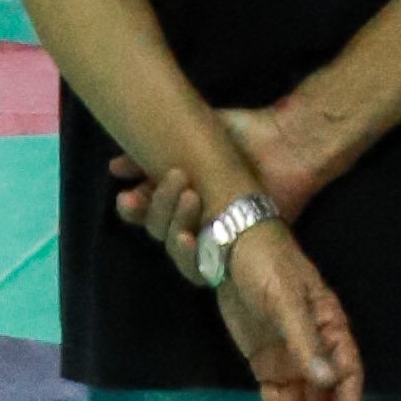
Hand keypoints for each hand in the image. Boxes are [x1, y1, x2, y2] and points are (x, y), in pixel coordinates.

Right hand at [113, 96, 324, 280]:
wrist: (286, 144)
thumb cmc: (244, 135)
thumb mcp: (195, 132)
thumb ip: (155, 147)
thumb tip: (114, 166)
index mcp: (184, 192)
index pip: (149, 210)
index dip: (136, 208)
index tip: (126, 197)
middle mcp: (195, 218)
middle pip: (158, 229)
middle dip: (155, 210)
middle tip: (167, 184)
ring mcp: (213, 237)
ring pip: (176, 249)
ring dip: (173, 226)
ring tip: (189, 196)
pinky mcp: (233, 253)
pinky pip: (202, 268)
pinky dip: (191, 255)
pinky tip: (188, 238)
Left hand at [218, 216, 359, 400]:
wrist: (230, 246)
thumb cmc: (266, 263)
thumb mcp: (285, 298)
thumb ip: (304, 339)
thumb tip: (328, 380)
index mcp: (330, 329)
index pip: (348, 376)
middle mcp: (315, 350)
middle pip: (326, 398)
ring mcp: (291, 361)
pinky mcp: (267, 367)